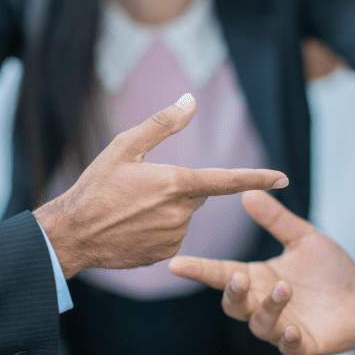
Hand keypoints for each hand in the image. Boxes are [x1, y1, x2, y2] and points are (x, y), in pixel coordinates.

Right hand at [35, 94, 287, 278]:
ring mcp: (175, 237)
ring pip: (185, 215)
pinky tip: (133, 227)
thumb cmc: (95, 186)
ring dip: (168, 209)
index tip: (282, 178)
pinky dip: (159, 228)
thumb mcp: (124, 147)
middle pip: (197, 194)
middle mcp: (181, 212)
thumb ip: (162, 124)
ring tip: (131, 209)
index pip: (226, 180)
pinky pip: (174, 235)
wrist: (72, 234)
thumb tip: (190, 101)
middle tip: (142, 188)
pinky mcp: (166, 253)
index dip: (256, 178)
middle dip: (179, 187)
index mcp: (175, 183)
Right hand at [169, 190, 354, 354]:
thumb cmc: (330, 270)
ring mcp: (281, 326)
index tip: (177, 264)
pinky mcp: (302, 343)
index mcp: (259, 278)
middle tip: (240, 277)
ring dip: (268, 308)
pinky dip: (287, 340)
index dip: (199, 269)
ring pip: (260, 324)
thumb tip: (248, 192)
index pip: (221, 274)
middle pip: (234, 304)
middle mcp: (263, 304)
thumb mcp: (304, 238)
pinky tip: (292, 328)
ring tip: (286, 288)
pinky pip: (288, 347)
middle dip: (233, 293)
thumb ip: (277, 220)